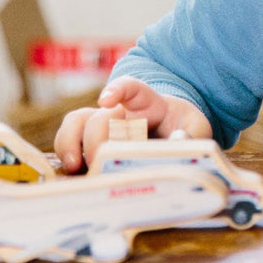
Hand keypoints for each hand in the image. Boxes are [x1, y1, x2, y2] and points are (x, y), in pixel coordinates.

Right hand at [53, 77, 211, 173]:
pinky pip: (70, 141)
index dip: (117, 89)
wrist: (174, 132)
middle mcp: (120, 111)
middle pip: (101, 116)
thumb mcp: (196, 128)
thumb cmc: (183, 127)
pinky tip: (70, 174)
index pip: (131, 87)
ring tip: (74, 166)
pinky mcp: (92, 145)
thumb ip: (192, 133)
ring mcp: (103, 126)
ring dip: (70, 143)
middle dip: (96, 136)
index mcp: (147, 102)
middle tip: (98, 159)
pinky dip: (65, 155)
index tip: (106, 99)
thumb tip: (177, 141)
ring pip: (76, 123)